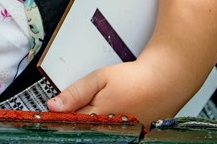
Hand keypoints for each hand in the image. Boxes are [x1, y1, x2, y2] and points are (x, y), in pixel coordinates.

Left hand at [46, 61, 184, 126]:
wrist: (164, 83)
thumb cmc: (133, 79)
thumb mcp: (100, 78)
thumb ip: (76, 93)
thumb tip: (54, 105)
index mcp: (97, 116)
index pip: (68, 122)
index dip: (59, 116)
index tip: (52, 112)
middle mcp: (109, 131)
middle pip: (81, 130)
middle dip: (74, 120)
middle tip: (78, 107)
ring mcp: (121, 136)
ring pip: (95, 133)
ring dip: (89, 125)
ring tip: (94, 110)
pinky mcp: (131, 138)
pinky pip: (110, 134)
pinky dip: (104, 128)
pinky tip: (104, 119)